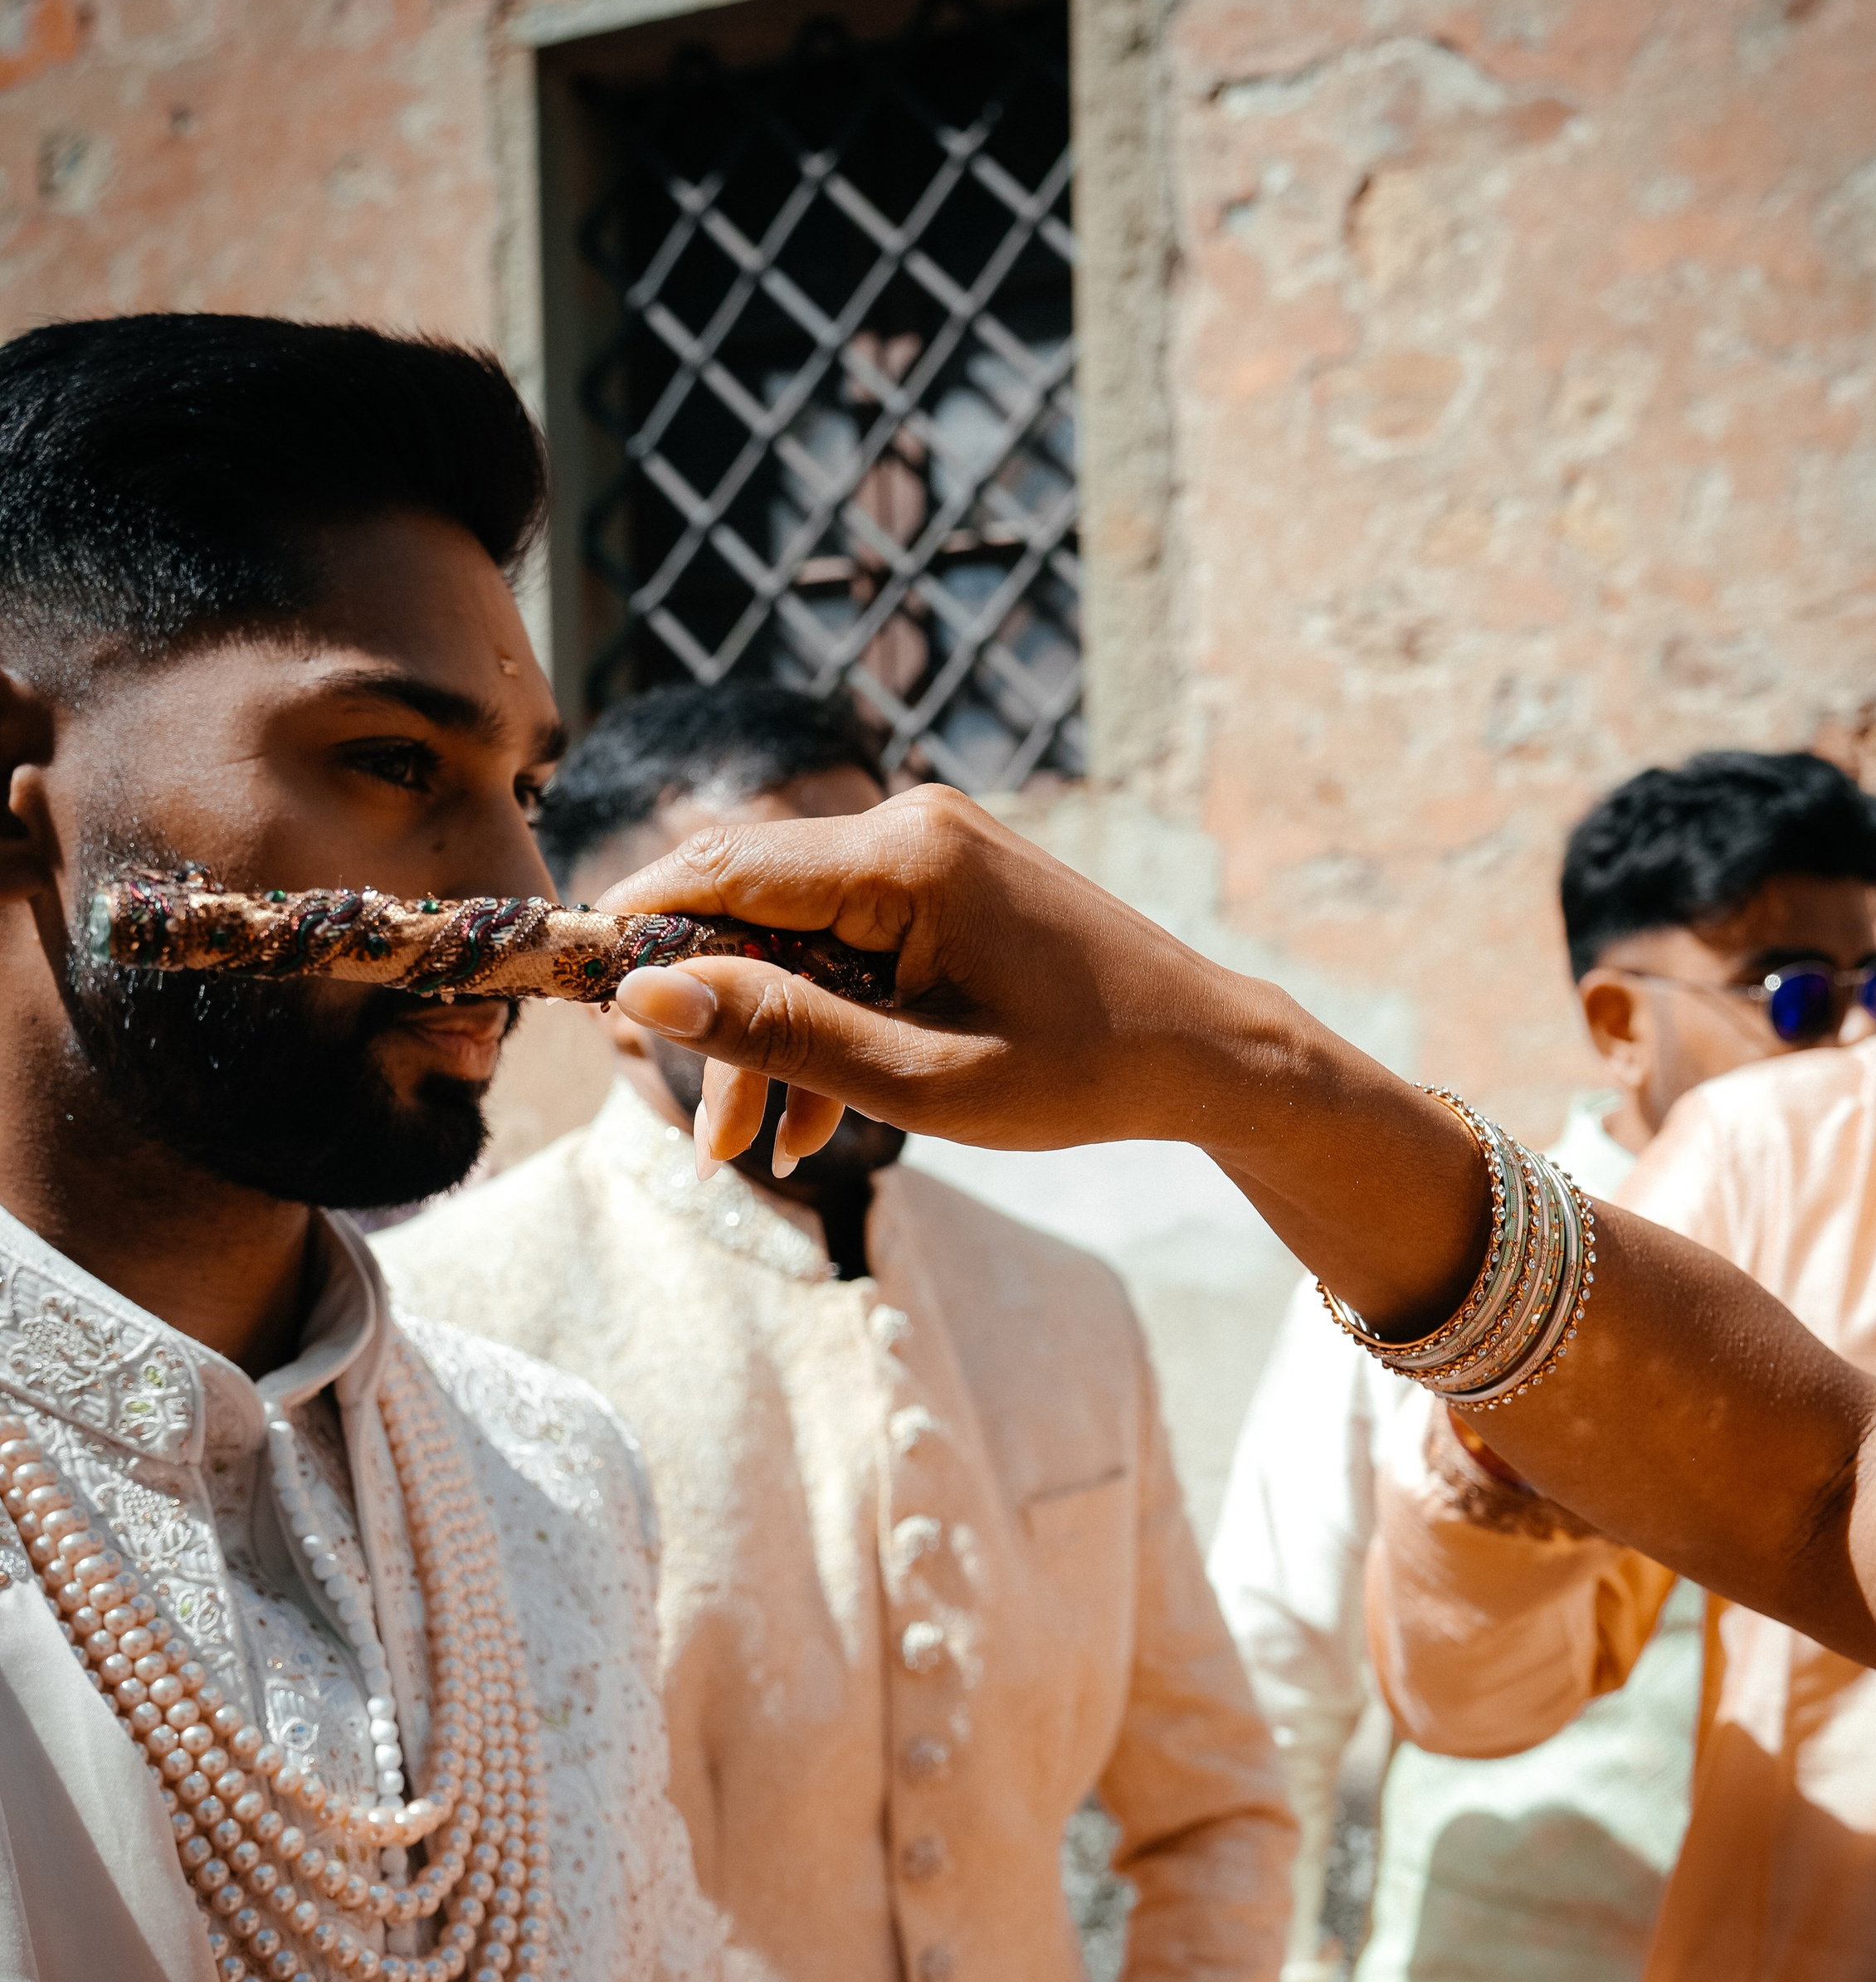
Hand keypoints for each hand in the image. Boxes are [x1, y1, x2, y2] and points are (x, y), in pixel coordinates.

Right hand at [604, 787, 1488, 1337]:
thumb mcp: (920, 1079)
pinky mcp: (942, 882)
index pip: (722, 870)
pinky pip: (845, 943)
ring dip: (768, 1039)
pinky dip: (823, 1022)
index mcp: (903, 857)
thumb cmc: (1081, 1073)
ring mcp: (927, 850)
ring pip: (792, 936)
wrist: (1205, 1053)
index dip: (633, 927)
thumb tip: (645, 1000)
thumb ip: (781, 1035)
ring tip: (755, 1154)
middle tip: (700, 1134)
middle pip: (748, 904)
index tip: (565, 984)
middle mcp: (907, 827)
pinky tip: (815, 1123)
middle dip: (711, 1016)